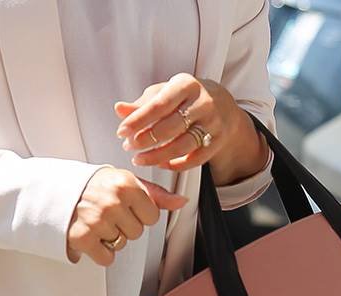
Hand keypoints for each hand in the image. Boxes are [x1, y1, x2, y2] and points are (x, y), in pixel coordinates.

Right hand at [67, 167, 187, 266]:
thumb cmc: (93, 186)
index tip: (123, 206)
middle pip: (137, 232)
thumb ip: (155, 194)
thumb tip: (181, 202)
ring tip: (96, 222)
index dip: (139, 214)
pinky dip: (98, 252)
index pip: (152, 216)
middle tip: (106, 214)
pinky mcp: (82, 237)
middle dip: (123, 226)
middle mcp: (112, 201)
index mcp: (126, 184)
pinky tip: (91, 235)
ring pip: (121, 244)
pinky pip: (106, 258)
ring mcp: (96, 220)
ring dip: (109, 238)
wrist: (56, 191)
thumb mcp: (125, 181)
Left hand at [115, 73, 267, 185]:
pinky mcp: (218, 141)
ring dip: (157, 156)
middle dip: (145, 140)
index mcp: (186, 85)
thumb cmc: (185, 98)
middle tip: (128, 146)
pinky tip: (160, 164)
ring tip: (139, 159)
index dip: (138, 120)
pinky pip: (195, 159)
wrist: (222, 104)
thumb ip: (141, 104)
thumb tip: (119, 109)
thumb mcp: (163, 93)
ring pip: (183, 146)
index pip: (159, 105)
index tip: (122, 131)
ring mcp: (213, 123)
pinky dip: (176, 165)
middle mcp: (203, 103)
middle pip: (170, 127)